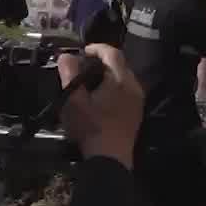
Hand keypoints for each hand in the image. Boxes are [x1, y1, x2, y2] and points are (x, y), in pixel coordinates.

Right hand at [58, 45, 141, 167]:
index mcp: (120, 80)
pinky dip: (114, 86)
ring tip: (89, 80)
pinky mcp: (137, 111)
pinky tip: (101, 96)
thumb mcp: (73, 100)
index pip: (113, 53)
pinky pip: (127, 90)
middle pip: (120, 64)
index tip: (83, 51)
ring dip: (108, 74)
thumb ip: (69, 75)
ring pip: (124, 78)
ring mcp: (138, 99)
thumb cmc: (90, 126)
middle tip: (83, 65)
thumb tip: (66, 56)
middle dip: (102, 61)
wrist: (110, 156)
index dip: (98, 48)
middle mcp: (134, 86)